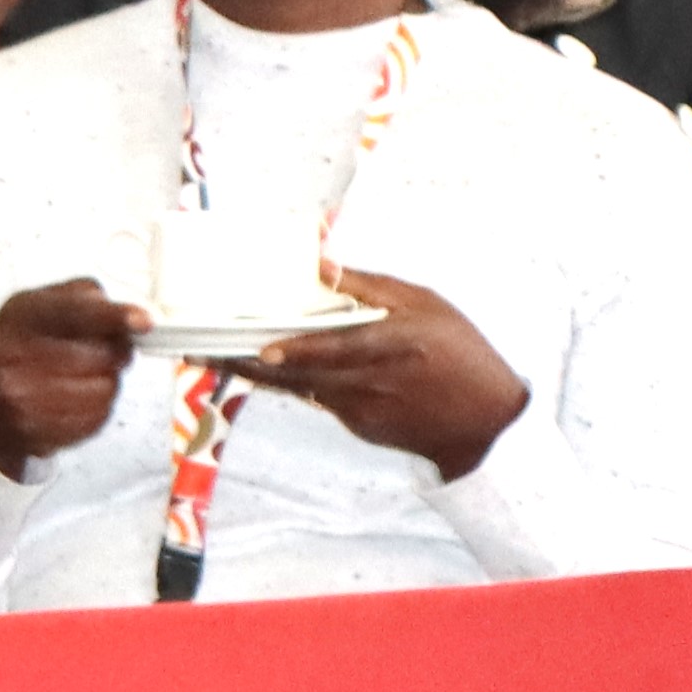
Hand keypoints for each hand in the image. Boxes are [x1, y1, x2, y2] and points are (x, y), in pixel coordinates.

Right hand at [0, 280, 138, 477]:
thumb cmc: (21, 347)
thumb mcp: (42, 307)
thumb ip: (84, 299)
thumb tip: (127, 316)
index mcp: (21, 315)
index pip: (74, 312)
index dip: (113, 317)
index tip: (144, 322)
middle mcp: (13, 356)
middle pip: (100, 356)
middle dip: (115, 354)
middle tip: (107, 353)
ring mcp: (21, 399)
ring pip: (103, 390)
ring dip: (107, 384)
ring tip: (85, 379)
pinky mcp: (36, 433)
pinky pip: (95, 420)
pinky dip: (97, 410)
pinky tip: (76, 402)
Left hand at [245, 268, 530, 473]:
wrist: (487, 423)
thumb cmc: (461, 353)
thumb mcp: (426, 304)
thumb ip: (373, 286)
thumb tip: (324, 264)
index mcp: (391, 345)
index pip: (335, 350)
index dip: (297, 353)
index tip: (261, 351)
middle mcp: (370, 382)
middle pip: (300, 377)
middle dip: (250, 366)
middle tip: (205, 353)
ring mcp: (362, 411)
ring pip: (303, 390)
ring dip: (264, 375)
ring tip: (223, 356)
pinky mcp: (359, 427)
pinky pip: (321, 399)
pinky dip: (301, 382)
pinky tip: (282, 367)